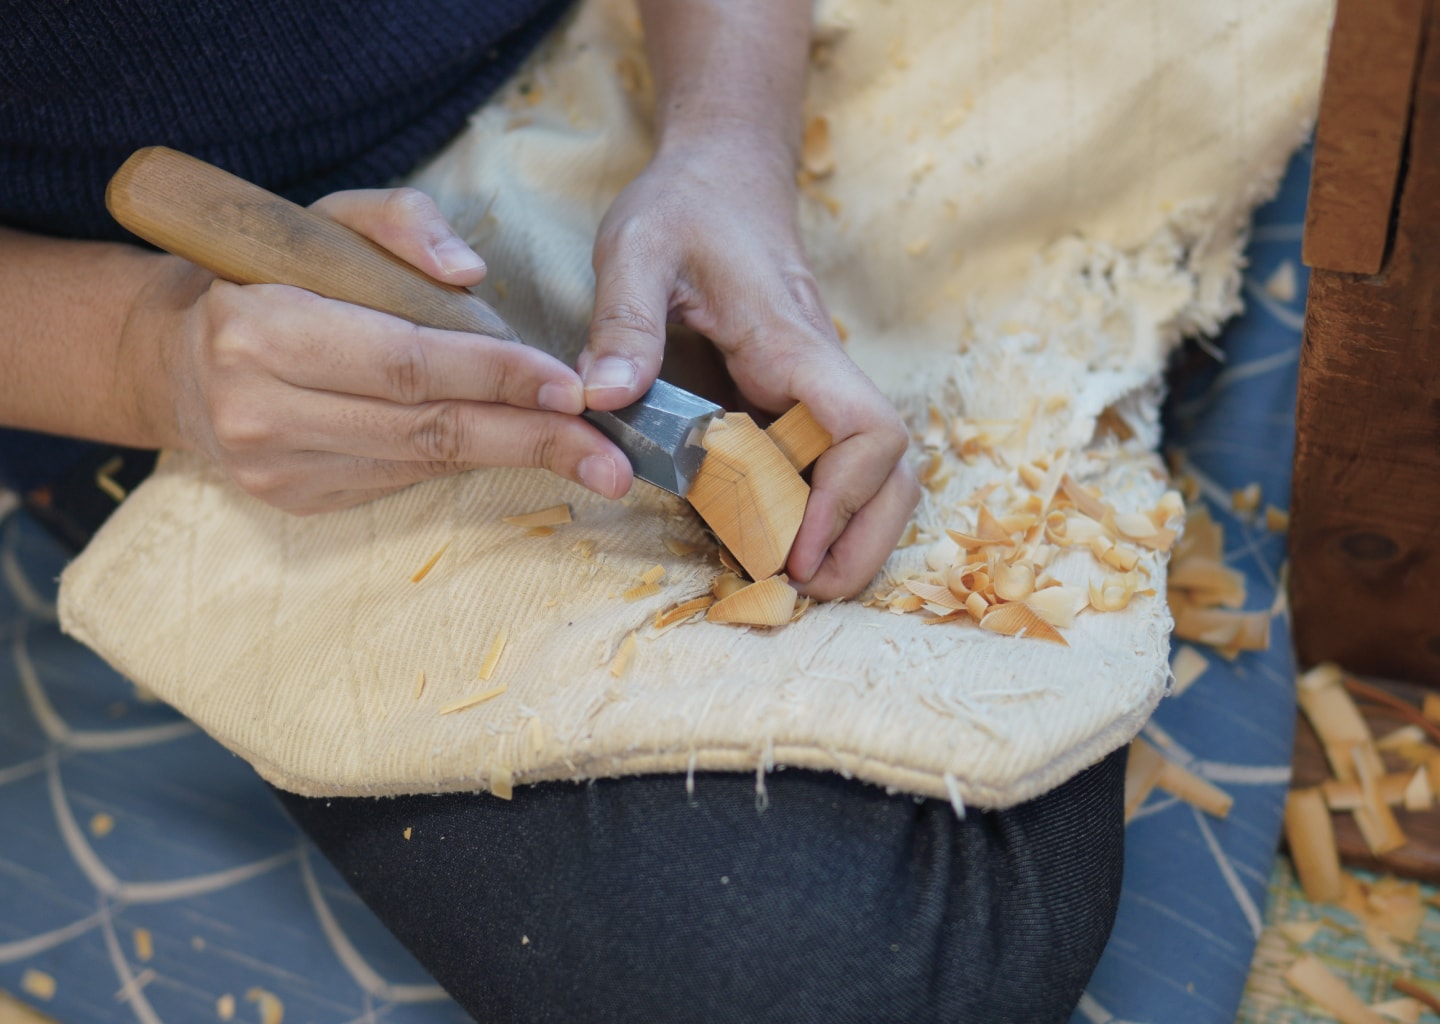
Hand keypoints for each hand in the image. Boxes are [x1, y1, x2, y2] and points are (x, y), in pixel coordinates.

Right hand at [119, 188, 631, 513]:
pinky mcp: (295, 500)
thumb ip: (398, 223)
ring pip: (421, 462)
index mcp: (262, 332)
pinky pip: (401, 479)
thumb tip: (470, 272)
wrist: (177, 362)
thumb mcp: (324, 220)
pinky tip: (517, 448)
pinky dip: (466, 460)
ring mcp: (278, 469)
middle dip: (531, 439)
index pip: (406, 362)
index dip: (496, 375)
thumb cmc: (267, 277)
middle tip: (613, 456)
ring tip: (590, 460)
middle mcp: (263, 412)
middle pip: (427, 429)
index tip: (572, 388)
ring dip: (513, 458)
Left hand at [580, 137, 918, 599]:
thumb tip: (601, 400)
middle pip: (892, 471)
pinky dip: (814, 517)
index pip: (867, 430)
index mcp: (792, 345)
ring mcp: (812, 395)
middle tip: (804, 591)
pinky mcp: (792, 406)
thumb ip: (623, 321)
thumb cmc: (684, 207)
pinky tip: (767, 546)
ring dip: (850, 537)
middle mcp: (820, 377)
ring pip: (874, 477)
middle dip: (862, 540)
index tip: (794, 547)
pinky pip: (825, 470)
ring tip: (793, 584)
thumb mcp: (637, 249)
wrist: (723, 177)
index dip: (843, 498)